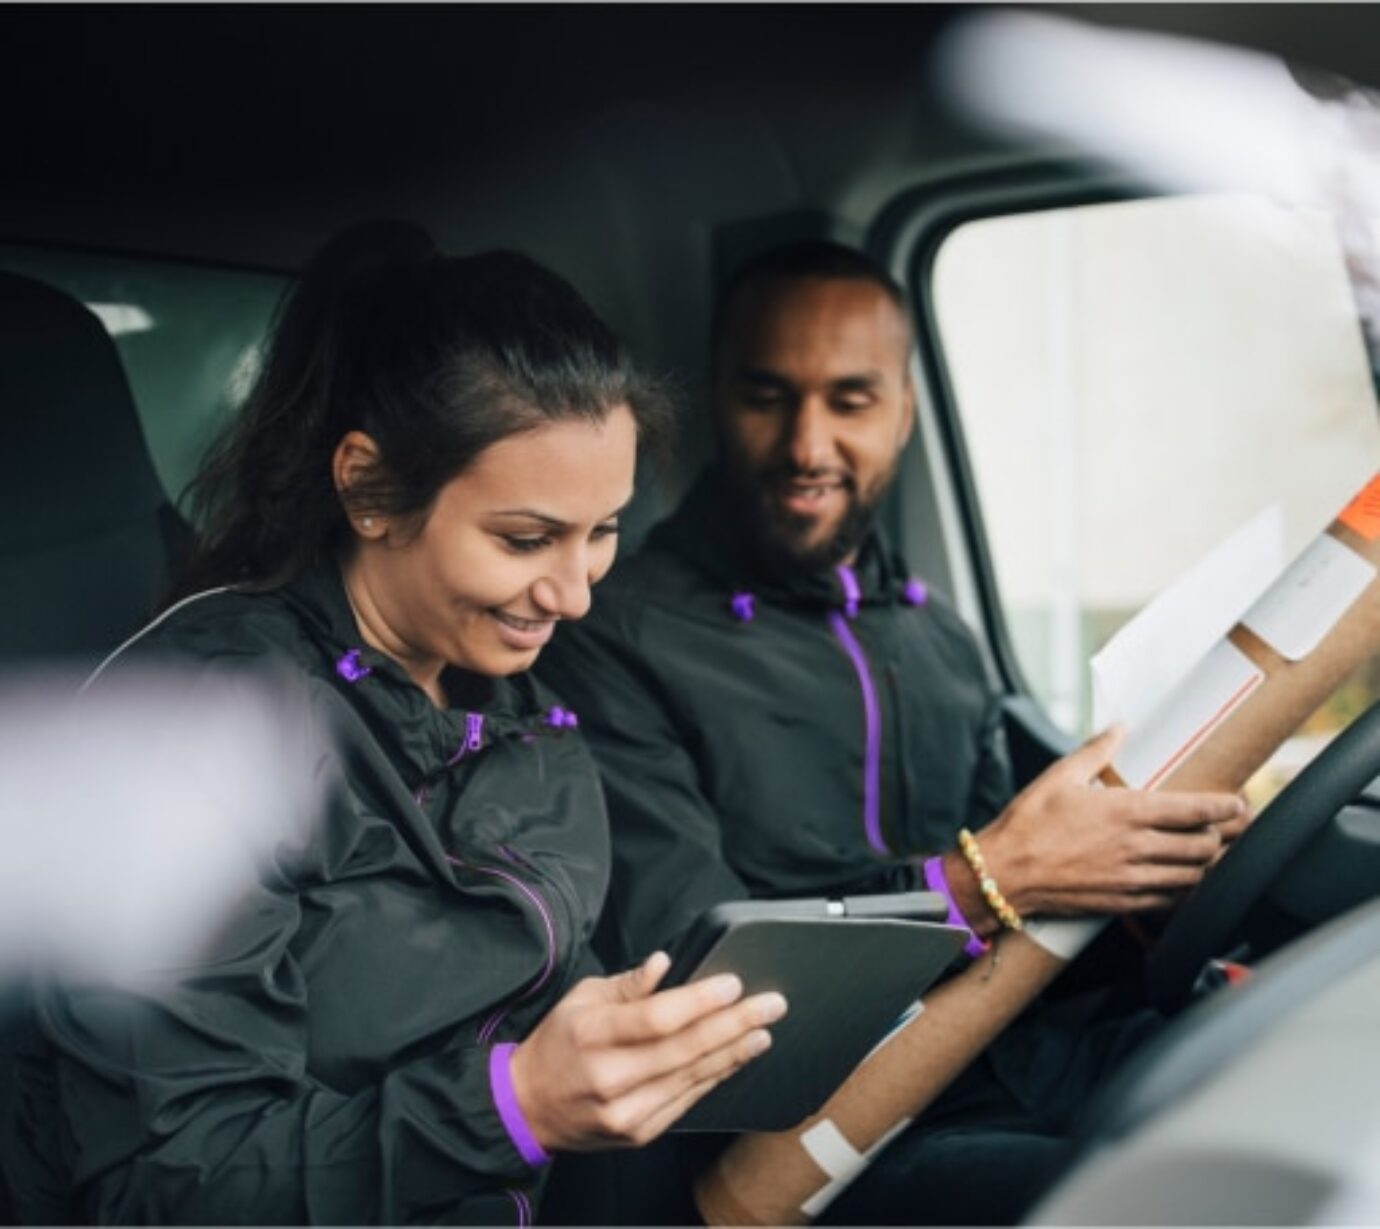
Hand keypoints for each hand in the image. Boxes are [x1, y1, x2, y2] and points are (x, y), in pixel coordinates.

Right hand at [507, 952, 786, 1151]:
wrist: (530, 1106)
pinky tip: (735, 1058)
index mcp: (591, 1034)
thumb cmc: (559, 1044)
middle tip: (771, 1005)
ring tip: (763, 1031)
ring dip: (734, 1052)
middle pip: (684, 1049)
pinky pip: (687, 1100)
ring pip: (692, 1078)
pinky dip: (715, 1076)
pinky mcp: (639, 1132)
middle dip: (735, 1024)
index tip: (733, 984)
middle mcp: (610, 1076)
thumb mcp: (581, 998)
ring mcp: (626, 1110)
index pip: (656, 1017)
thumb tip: (665, 963)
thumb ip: (628, 984)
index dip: (700, 1001)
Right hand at [969, 725, 1249, 918]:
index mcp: (1125, 811)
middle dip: (1226, 836)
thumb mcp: (1060, 775)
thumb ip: (1096, 749)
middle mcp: (1135, 846)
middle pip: (1203, 845)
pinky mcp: (1123, 901)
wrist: (1005, 872)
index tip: (1239, 803)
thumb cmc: (1029, 823)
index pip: (1193, 809)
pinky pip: (1170, 900)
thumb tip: (1119, 726)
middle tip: (1235, 828)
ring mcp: (1132, 877)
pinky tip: (1188, 883)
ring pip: (1193, 875)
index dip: (1226, 808)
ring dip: (1211, 864)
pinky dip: (1187, 891)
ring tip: (1217, 853)